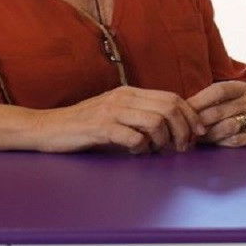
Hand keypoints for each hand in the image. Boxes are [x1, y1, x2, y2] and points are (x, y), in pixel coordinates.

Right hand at [34, 85, 204, 153]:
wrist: (47, 127)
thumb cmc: (84, 125)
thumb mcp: (116, 114)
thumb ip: (139, 116)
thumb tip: (172, 129)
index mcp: (130, 92)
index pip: (172, 98)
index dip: (190, 116)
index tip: (198, 133)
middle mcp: (123, 97)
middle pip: (169, 107)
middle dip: (184, 130)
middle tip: (183, 148)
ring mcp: (111, 111)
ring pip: (156, 121)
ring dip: (164, 140)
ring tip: (159, 151)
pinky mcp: (100, 128)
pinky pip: (133, 137)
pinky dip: (141, 148)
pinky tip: (135, 153)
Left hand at [188, 81, 245, 146]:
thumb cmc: (235, 111)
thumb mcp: (226, 100)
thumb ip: (208, 101)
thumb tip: (181, 107)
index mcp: (241, 88)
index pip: (218, 90)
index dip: (199, 100)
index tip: (184, 109)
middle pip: (219, 110)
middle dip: (200, 122)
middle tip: (186, 129)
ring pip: (227, 126)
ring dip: (209, 134)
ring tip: (198, 138)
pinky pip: (236, 140)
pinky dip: (222, 142)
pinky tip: (214, 143)